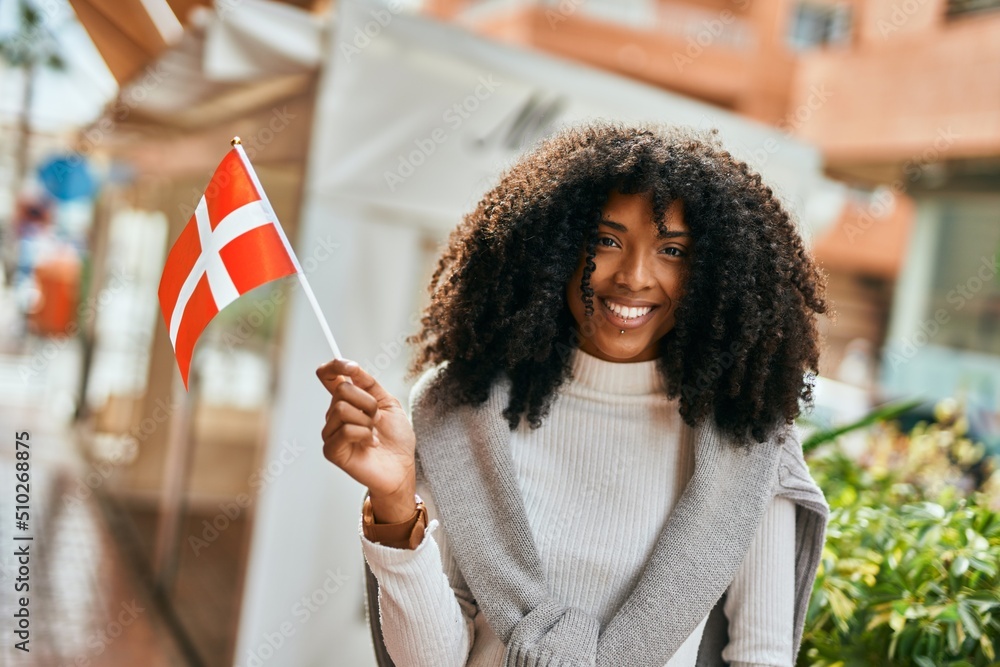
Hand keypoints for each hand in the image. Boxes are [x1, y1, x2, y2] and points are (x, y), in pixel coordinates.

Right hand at [316, 359, 416, 522]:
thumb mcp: (388, 403)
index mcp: (347, 401)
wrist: (402, 467)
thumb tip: (350, 368)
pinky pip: (346, 430)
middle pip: (341, 390)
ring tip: (374, 433)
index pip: (328, 376)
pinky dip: (365, 435)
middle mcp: (334, 415)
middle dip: (367, 401)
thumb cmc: (396, 438)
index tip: (350, 367)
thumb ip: (369, 384)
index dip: (334, 366)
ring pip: (342, 408)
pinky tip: (371, 445)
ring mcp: (331, 433)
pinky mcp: (332, 450)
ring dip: (367, 420)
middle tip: (377, 418)